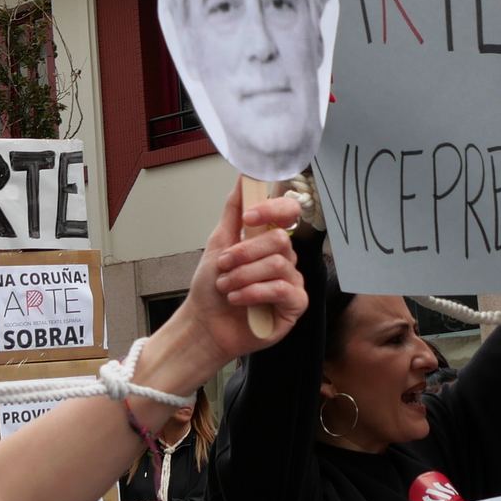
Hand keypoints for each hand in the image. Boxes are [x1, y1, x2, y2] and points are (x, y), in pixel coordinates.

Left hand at [180, 179, 307, 361]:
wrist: (205, 323)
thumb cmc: (211, 287)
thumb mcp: (218, 242)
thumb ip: (234, 211)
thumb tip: (243, 177)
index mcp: (269, 240)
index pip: (289, 212)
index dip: (272, 210)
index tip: (247, 219)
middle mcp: (285, 258)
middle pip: (279, 240)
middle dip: (244, 253)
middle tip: (223, 266)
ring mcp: (292, 282)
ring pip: (277, 264)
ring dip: (242, 276)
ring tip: (225, 287)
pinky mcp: (295, 305)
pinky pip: (282, 289)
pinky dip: (253, 292)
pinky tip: (237, 300)